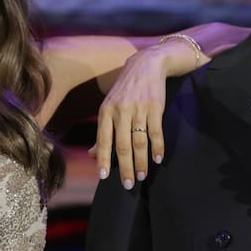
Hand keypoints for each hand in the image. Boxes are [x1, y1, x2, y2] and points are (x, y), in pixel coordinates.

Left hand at [91, 45, 169, 189]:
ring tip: (142, 176)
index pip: (104, 140)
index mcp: (106, 112)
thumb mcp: (109, 106)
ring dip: (141, 161)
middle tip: (128, 185)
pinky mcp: (155, 108)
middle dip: (125, 167)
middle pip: (122, 145)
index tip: (104, 177)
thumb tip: (92, 154)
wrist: (146, 65)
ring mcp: (138, 109)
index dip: (103, 159)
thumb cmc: (125, 90)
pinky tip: (158, 159)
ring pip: (139, 141)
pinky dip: (157, 147)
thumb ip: (102, 131)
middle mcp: (120, 111)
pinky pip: (156, 132)